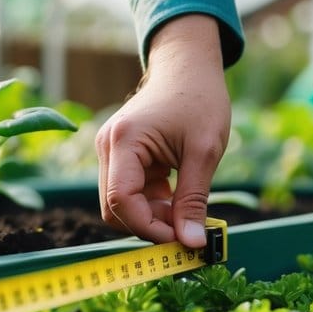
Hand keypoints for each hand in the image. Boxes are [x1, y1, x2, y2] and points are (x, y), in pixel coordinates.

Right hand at [96, 14, 230, 246]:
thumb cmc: (200, 100)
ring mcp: (111, 151)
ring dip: (152, 216)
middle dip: (150, 224)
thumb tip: (193, 243)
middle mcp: (108, 146)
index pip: (121, 201)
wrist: (189, 67)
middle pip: (115, 207)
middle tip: (187, 229)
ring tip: (186, 210)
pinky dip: (152, 203)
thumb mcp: (204, 152)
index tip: (181, 240)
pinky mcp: (120, 155)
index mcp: (124, 141)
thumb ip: (194, 200)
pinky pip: (130, 192)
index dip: (149, 227)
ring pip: (121, 203)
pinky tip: (178, 199)